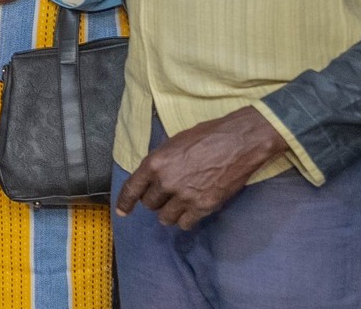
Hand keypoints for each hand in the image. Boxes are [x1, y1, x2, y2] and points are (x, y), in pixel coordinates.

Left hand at [115, 107, 288, 228]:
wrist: (238, 143)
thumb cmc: (206, 137)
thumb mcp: (172, 144)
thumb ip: (159, 163)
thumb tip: (151, 178)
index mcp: (155, 163)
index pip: (132, 189)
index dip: (125, 202)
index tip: (122, 212)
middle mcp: (166, 182)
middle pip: (149, 204)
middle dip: (156, 200)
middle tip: (167, 194)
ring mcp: (185, 196)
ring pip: (165, 217)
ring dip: (169, 213)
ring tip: (178, 205)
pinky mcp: (203, 207)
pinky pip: (185, 224)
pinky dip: (185, 220)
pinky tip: (190, 212)